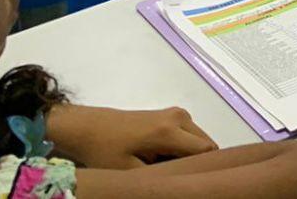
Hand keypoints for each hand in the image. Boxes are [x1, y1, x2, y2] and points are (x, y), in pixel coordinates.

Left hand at [48, 104, 216, 168]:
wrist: (88, 126)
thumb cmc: (106, 150)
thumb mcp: (130, 171)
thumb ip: (161, 175)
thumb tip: (182, 183)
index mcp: (170, 131)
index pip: (207, 149)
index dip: (207, 167)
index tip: (196, 182)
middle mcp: (179, 118)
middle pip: (207, 143)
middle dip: (200, 161)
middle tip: (181, 177)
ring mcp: (177, 114)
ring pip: (200, 139)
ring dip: (192, 155)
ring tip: (170, 168)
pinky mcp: (172, 115)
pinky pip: (190, 134)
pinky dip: (185, 148)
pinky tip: (165, 158)